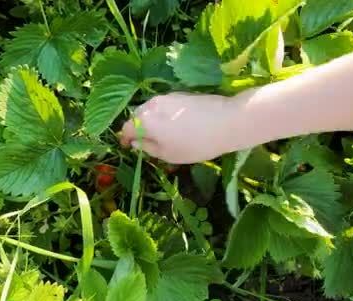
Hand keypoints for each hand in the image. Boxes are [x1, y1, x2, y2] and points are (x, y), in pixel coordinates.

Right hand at [121, 93, 238, 163]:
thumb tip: (136, 142)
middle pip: (136, 116)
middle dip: (137, 128)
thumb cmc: (196, 144)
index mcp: (145, 120)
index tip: (127, 146)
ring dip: (150, 120)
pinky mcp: (180, 94)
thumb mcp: (168, 154)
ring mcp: (167, 97)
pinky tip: (175, 125)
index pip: (126, 128)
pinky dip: (162, 115)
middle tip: (145, 141)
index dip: (124, 138)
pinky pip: (163, 105)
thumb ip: (148, 148)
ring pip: (150, 109)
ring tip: (161, 134)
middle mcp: (152, 104)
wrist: (228, 121)